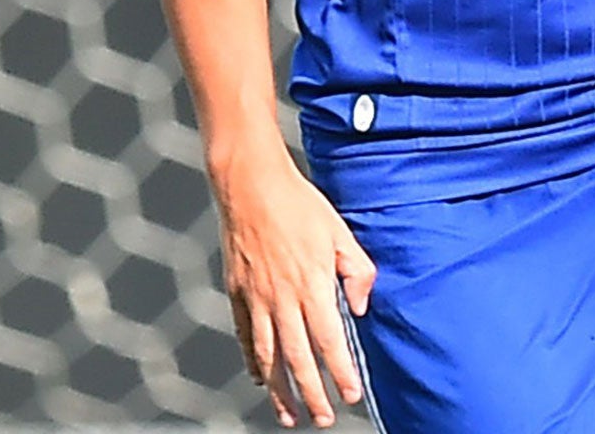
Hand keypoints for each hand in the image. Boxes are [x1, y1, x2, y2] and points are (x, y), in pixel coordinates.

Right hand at [212, 147, 377, 428]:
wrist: (250, 183)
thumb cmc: (297, 203)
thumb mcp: (339, 230)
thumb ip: (356, 269)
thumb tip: (359, 305)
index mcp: (312, 283)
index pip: (330, 341)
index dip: (341, 372)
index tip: (352, 394)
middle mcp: (282, 296)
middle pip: (298, 358)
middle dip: (313, 394)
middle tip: (324, 418)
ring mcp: (256, 296)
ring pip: (268, 356)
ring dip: (280, 390)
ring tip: (290, 414)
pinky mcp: (236, 291)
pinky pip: (245, 336)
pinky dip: (252, 361)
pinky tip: (260, 378)